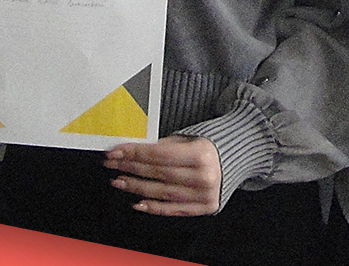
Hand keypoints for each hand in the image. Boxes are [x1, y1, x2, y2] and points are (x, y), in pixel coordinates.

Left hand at [104, 136, 222, 215]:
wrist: (237, 158)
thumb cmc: (209, 147)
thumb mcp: (189, 138)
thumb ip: (164, 146)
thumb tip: (133, 152)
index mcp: (201, 154)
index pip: (159, 155)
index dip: (134, 153)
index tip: (115, 152)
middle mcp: (203, 176)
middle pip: (158, 173)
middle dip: (130, 168)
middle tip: (112, 165)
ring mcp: (204, 194)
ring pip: (161, 192)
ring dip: (136, 187)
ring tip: (119, 181)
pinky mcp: (204, 207)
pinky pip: (173, 209)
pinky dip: (153, 207)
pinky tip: (138, 202)